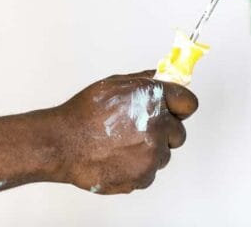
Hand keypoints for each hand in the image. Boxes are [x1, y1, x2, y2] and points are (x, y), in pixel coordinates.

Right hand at [53, 70, 197, 194]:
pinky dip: (137, 169)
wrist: (61, 143)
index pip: (189, 103)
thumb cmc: (84, 113)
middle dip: (164, 132)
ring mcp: (153, 153)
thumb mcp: (116, 84)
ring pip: (164, 155)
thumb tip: (164, 75)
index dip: (180, 107)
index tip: (174, 111)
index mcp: (155, 99)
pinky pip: (150, 173)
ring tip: (122, 146)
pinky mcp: (144, 176)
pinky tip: (117, 159)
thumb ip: (146, 80)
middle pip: (179, 133)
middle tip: (139, 131)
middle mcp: (159, 126)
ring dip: (150, 152)